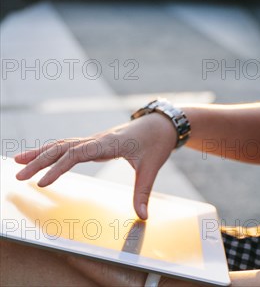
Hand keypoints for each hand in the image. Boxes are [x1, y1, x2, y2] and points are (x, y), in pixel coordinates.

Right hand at [14, 113, 176, 219]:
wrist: (159, 125)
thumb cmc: (155, 143)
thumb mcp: (151, 167)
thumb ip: (143, 192)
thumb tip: (142, 217)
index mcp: (108, 144)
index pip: (77, 153)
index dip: (58, 167)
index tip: (42, 182)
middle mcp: (96, 140)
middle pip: (62, 147)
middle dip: (39, 160)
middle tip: (18, 174)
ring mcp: (93, 140)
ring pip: (61, 144)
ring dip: (39, 153)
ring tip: (17, 161)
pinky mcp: (93, 144)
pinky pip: (68, 146)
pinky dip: (51, 151)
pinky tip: (39, 158)